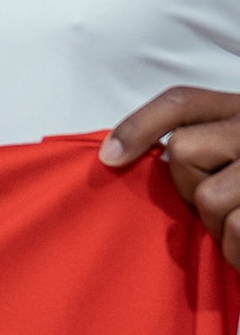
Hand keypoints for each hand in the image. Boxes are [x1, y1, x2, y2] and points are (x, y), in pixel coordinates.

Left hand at [101, 89, 239, 268]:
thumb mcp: (239, 146)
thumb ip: (208, 142)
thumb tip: (122, 158)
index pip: (182, 102)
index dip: (139, 125)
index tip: (109, 158)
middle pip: (184, 152)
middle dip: (193, 190)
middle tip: (227, 206)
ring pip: (210, 199)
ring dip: (221, 230)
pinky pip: (239, 231)